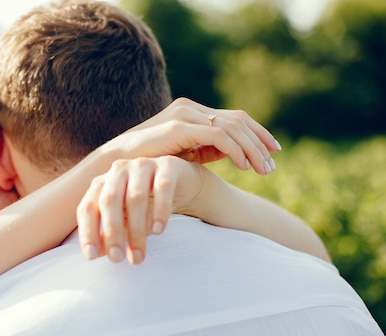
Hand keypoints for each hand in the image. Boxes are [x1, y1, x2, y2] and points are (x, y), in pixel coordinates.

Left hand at [77, 156, 204, 263]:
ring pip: (135, 197)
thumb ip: (110, 235)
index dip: (87, 231)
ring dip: (136, 229)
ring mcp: (143, 165)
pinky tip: (158, 231)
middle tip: (117, 259)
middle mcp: (118, 171)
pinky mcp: (168, 166)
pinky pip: (163, 187)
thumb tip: (96, 254)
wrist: (182, 184)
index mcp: (102, 183)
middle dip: (112, 232)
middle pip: (110, 201)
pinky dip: (160, 211)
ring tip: (138, 255)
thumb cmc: (147, 205)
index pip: (88, 207)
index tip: (91, 257)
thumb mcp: (125, 221)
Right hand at [108, 97, 281, 175]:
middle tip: (272, 165)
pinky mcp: (180, 126)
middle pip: (238, 120)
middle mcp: (191, 109)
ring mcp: (185, 115)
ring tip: (263, 170)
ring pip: (232, 128)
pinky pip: (218, 136)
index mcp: (193, 113)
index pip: (235, 118)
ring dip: (252, 149)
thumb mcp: (185, 154)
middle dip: (260, 142)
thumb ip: (209, 149)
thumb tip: (237, 153)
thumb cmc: (150, 162)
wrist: (118, 162)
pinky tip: (243, 166)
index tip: (274, 151)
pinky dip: (236, 150)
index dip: (258, 133)